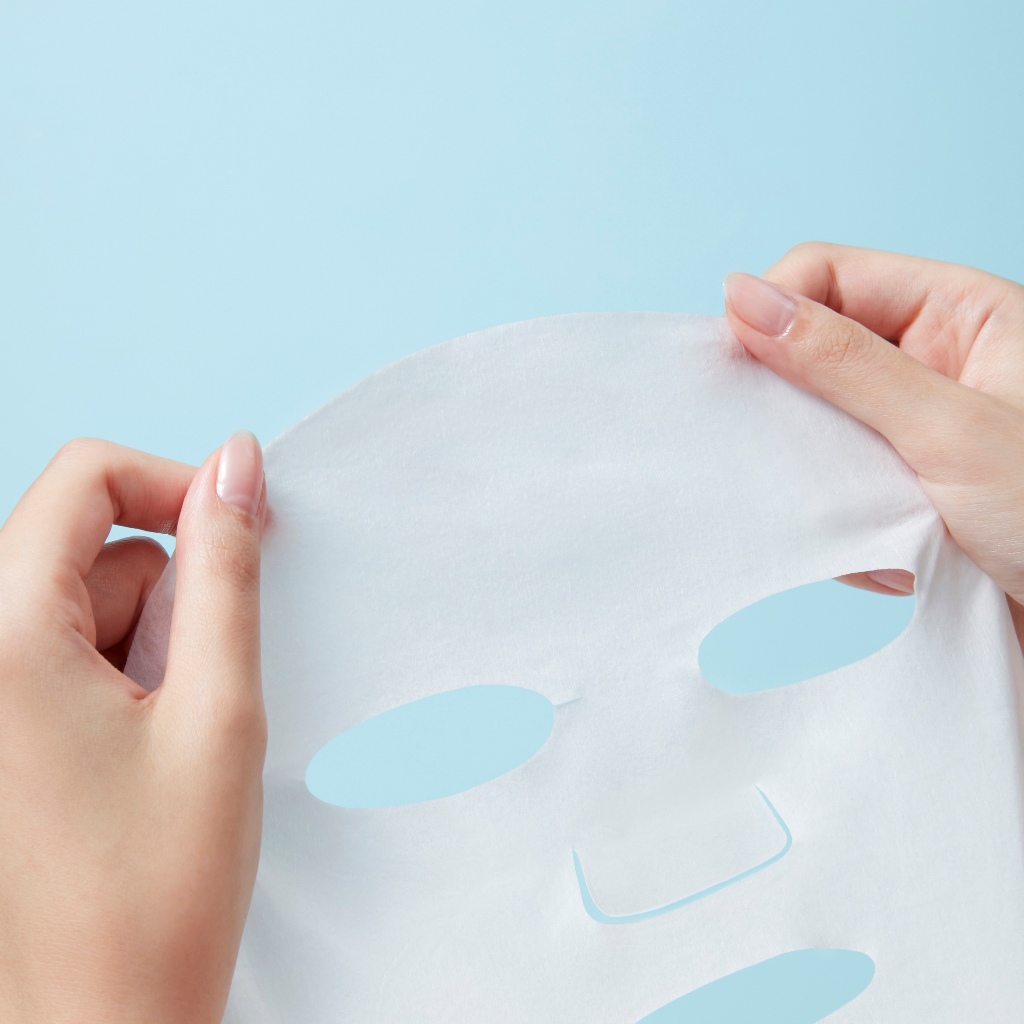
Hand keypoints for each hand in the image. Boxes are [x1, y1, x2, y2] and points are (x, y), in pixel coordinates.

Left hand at [0, 434, 265, 1023]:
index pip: (84, 477)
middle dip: (163, 594)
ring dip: (142, 642)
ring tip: (164, 736)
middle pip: (86, 543)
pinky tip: (133, 750)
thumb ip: (226, 572)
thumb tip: (236, 466)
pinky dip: (114, 673)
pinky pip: (58, 646)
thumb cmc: (154, 890)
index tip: (238, 533)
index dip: (175, 486)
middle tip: (194, 690)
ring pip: (78, 598)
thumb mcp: (217, 709)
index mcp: (3, 638)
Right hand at [723, 242, 1023, 626]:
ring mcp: (915, 427)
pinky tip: (892, 558)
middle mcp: (934, 360)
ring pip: (817, 426)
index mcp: (960, 313)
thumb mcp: (946, 429)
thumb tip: (744, 299)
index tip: (736, 369)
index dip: (774, 312)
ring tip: (874, 521)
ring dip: (823, 478)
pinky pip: (833, 484)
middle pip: (814, 349)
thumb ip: (841, 362)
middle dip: (795, 409)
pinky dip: (844, 524)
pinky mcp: (902, 484)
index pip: (830, 276)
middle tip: (802, 456)